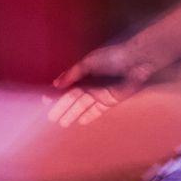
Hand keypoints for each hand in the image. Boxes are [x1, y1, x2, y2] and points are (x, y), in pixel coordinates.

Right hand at [45, 40, 161, 128]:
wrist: (135, 62)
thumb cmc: (112, 57)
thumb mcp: (88, 62)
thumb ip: (72, 74)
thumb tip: (55, 84)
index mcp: (84, 73)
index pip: (67, 86)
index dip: (56, 94)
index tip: (45, 102)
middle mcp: (91, 84)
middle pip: (73, 98)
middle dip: (62, 107)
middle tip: (51, 118)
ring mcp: (100, 93)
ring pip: (83, 106)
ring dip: (73, 114)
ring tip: (62, 123)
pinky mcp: (111, 100)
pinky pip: (98, 110)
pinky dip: (90, 116)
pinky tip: (81, 122)